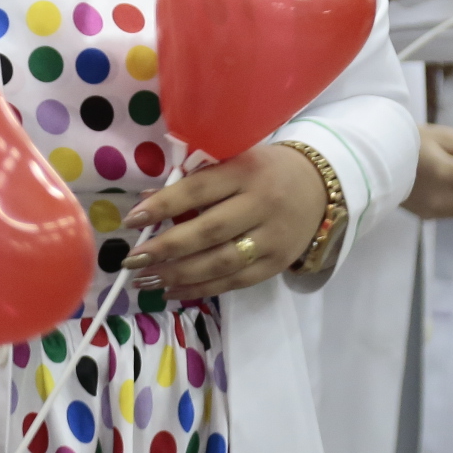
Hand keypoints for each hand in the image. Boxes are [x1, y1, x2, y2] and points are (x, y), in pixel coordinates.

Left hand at [125, 141, 329, 293]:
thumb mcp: (234, 161)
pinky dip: (200, 289)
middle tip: (132, 260)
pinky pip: (233, 282)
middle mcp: (261, 205)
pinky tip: (172, 291)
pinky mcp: (276, 264)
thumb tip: (146, 200)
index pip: (198, 190)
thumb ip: (194, 180)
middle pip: (208, 232)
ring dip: (178, 275)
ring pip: (219, 263)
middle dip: (166, 249)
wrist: (320, 187)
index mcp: (246, 171)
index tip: (133, 220)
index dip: (163, 206)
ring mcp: (271, 239)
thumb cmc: (265, 170)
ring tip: (144, 280)